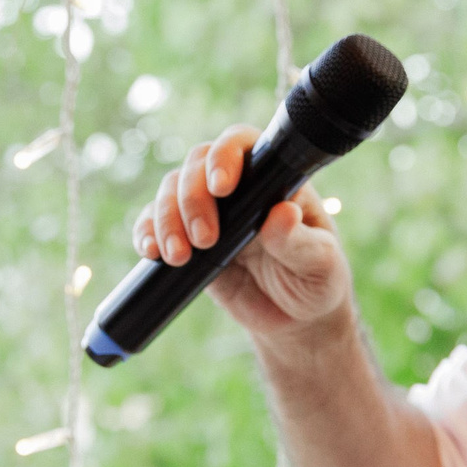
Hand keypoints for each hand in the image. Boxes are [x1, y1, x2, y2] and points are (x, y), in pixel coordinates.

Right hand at [131, 127, 354, 341]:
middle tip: (205, 239)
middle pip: (197, 164)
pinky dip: (146, 233)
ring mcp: (209, 211)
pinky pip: (154, 224)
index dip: (224, 156)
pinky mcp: (186, 239)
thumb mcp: (320, 265)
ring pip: (171, 190)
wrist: (295, 321)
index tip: (221, 187)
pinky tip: (152, 252)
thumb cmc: (316, 283)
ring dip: (166, 219)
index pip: (242, 145)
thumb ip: (299, 242)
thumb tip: (282, 214)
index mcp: (274, 181)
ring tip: (179, 256)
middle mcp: (238, 188)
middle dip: (192, 199)